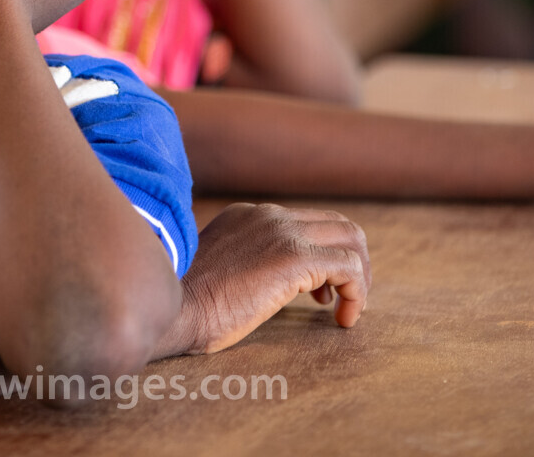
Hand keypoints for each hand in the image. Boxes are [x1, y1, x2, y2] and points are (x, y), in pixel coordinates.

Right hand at [157, 203, 369, 357]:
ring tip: (347, 310)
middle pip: (337, 225)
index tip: (318, 292)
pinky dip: (357, 294)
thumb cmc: (187, 303)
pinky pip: (349, 269)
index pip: (307, 222)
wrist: (173, 308)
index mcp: (249, 215)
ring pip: (350, 240)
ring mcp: (282, 231)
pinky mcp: (294, 257)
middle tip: (342, 299)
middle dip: (353, 262)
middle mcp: (268, 214)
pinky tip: (343, 319)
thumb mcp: (220, 269)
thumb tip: (272, 283)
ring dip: (360, 278)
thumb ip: (247, 262)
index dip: (323, 256)